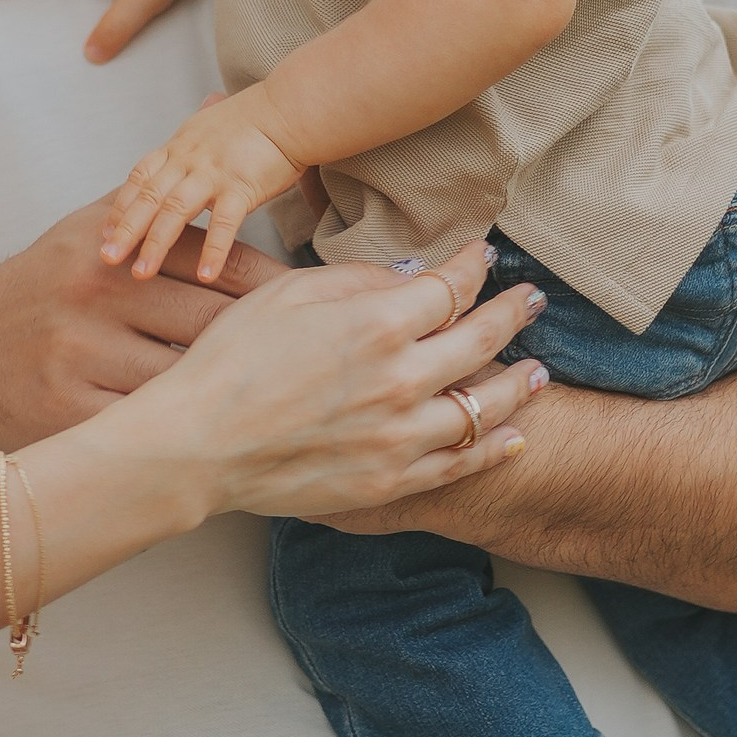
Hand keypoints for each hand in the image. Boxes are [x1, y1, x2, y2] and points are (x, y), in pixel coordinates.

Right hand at [0, 195, 286, 443]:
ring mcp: (79, 354)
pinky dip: (181, 434)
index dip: (274, 294)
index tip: (311, 316)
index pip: (219, 266)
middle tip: (309, 368)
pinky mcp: (66, 413)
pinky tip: (205, 436)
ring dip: (227, 396)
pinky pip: (148, 427)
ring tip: (266, 404)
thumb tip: (222, 100)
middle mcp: (95, 292)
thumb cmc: (45, 287)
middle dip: (263, 349)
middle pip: (213, 324)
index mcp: (112, 244)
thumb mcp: (94, 222)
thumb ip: (164, 183)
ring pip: (186, 380)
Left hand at [104, 88, 304, 285]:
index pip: (139, 178)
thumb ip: (192, 141)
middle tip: (107, 258)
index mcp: (179, 146)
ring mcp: (213, 172)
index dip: (120, 206)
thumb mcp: (210, 123)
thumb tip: (179, 143)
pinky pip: (223, 222)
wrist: (291, 108)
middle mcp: (188, 158)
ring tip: (141, 273)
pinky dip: (212, 250)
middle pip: (148, 197)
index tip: (104, 233)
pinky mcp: (241, 185)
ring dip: (156, 244)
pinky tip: (204, 275)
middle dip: (125, 230)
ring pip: (175, 210)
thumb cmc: (257, 119)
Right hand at [112, 248, 550, 524]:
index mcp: (378, 323)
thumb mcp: (286, 294)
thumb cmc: (230, 362)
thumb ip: (356, 282)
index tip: (484, 256)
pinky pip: (461, 463)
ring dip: (519, 385)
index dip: (473, 266)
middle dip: (514, 312)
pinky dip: (494, 447)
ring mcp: (401, 436)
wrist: (197, 445)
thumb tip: (409, 277)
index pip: (450, 287)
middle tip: (534, 300)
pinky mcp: (390, 480)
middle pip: (483, 339)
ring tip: (539, 372)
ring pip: (486, 407)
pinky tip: (514, 435)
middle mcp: (402, 379)